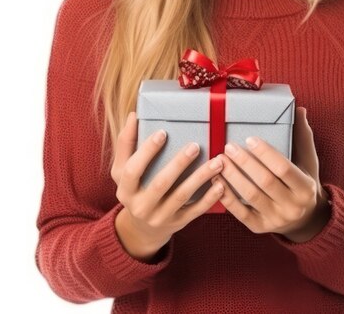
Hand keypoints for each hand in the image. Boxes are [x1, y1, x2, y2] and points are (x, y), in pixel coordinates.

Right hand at [111, 111, 225, 256]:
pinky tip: (220, 184)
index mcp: (125, 189)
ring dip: (200, 177)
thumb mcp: (123, 170)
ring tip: (217, 161)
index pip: (134, 169)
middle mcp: (140, 206)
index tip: (164, 132)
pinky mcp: (177, 223)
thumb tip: (133, 115)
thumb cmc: (135, 188)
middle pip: (161, 183)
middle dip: (179, 163)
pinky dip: (209, 198)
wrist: (142, 229)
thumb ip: (126, 143)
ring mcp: (159, 217)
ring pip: (181, 196)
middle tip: (196, 145)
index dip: (147, 151)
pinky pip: (195, 211)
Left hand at [211, 107, 330, 241]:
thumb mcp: (308, 161)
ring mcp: (275, 220)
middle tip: (228, 146)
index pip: (283, 168)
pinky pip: (239, 213)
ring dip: (232, 176)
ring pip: (250, 196)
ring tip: (219, 160)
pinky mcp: (259, 228)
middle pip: (264, 182)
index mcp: (305, 188)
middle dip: (244, 162)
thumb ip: (302, 136)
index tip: (249, 138)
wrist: (305, 219)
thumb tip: (299, 109)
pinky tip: (216, 180)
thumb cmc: (303, 183)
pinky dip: (226, 196)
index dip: (265, 153)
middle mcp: (292, 207)